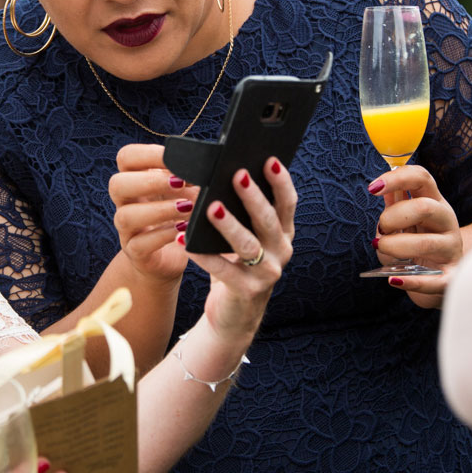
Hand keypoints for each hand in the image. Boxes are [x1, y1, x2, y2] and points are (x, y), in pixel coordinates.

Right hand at [110, 144, 196, 284]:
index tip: (176, 158)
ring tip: (187, 208)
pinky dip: (162, 236)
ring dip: (159, 210)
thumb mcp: (182, 191)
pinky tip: (183, 231)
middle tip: (180, 183)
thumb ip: (188, 176)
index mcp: (135, 178)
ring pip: (125, 216)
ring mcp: (126, 229)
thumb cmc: (178, 215)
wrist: (167, 256)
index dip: (149, 154)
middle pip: (117, 184)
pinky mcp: (135, 251)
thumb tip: (210, 166)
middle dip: (150, 181)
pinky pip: (139, 244)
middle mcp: (125, 202)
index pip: (127, 157)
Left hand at [188, 157, 295, 340]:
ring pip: (248, 245)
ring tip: (211, 207)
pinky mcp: (247, 292)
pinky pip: (223, 270)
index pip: (287, 203)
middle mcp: (281, 252)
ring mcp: (267, 274)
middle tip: (237, 175)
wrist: (234, 313)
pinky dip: (204, 255)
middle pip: (269, 220)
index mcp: (283, 233)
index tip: (269, 159)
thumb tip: (220, 175)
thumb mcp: (245, 236)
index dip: (280, 181)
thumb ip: (241, 212)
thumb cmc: (236, 264)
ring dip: (229, 225)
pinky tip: (184, 241)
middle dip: (254, 197)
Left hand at [369, 165, 460, 308]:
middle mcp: (446, 222)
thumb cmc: (415, 246)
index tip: (372, 188)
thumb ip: (393, 206)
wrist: (439, 278)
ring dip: (395, 247)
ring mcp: (451, 249)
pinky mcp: (451, 276)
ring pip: (426, 243)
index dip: (397, 178)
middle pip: (425, 207)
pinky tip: (394, 280)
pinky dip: (412, 282)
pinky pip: (434, 281)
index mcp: (434, 203)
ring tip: (382, 249)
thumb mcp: (404, 223)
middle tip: (382, 229)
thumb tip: (380, 188)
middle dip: (393, 217)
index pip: (421, 178)